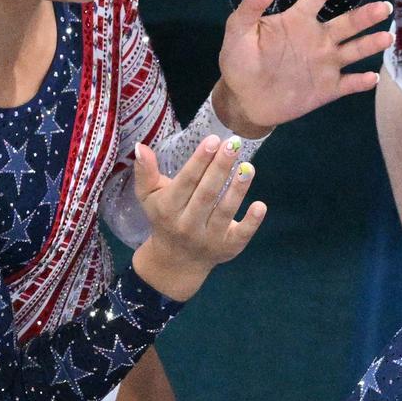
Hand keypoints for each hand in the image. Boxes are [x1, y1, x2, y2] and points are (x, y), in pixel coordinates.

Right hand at [129, 134, 264, 299]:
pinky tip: (260, 205)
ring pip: (224, 211)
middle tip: (234, 144)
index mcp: (168, 208)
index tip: (213, 139)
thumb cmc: (164, 218)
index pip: (186, 181)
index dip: (200, 161)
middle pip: (206, 194)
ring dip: (238, 189)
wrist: (176, 261)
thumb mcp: (148, 196)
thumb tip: (141, 146)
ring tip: (248, 167)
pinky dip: (252, 222)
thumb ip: (145, 172)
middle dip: (220, 168)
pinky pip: (241, 235)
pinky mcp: (228, 248)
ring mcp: (209, 238)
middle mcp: (187, 224)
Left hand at [213, 0, 393, 133]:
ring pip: (355, 50)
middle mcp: (319, 38)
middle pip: (348, 23)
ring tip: (386, 38)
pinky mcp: (327, 88)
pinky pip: (349, 83)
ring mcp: (325, 64)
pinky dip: (362, 81)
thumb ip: (251, 7)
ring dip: (371, 43)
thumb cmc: (239, 61)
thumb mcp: (238, 31)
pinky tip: (372, 77)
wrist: (244, 100)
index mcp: (299, 20)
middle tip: (384, 7)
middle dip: (367, 14)